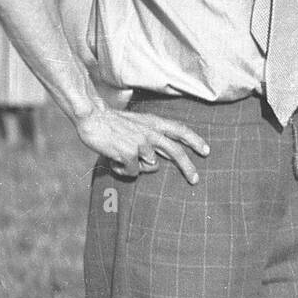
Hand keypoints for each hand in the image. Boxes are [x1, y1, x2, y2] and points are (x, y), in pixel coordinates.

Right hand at [75, 102, 209, 183]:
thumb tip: (158, 160)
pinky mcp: (129, 153)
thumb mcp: (137, 123)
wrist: (91, 117)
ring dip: (137, 167)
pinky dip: (124, 170)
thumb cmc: (112, 123)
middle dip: (188, 167)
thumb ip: (151, 137)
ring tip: (121, 157)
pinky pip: (134, 172)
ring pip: (151, 166)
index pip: (180, 130)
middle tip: (195, 179)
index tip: (206, 151)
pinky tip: (115, 160)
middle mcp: (151, 132)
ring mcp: (141, 143)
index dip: (195, 140)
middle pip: (176, 151)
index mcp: (154, 123)